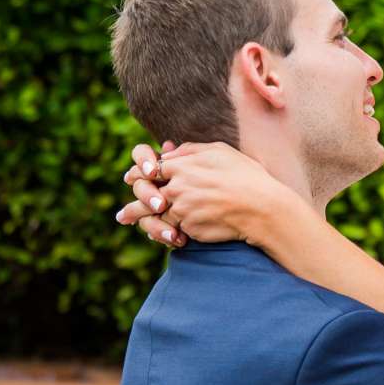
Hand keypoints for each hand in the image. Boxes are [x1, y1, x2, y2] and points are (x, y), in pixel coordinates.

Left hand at [113, 140, 287, 246]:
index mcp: (182, 165)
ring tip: (124, 219)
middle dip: (133, 199)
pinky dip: (164, 232)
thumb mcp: (220, 152)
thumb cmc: (245, 176)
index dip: (140, 173)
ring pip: (153, 214)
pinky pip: (170, 229)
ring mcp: (180, 209)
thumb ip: (191, 150)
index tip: (132, 178)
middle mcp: (176, 187)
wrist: (260, 208)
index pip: (150, 168)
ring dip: (138, 218)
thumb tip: (171, 150)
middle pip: (144, 192)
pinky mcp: (187, 228)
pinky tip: (160, 234)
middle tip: (123, 209)